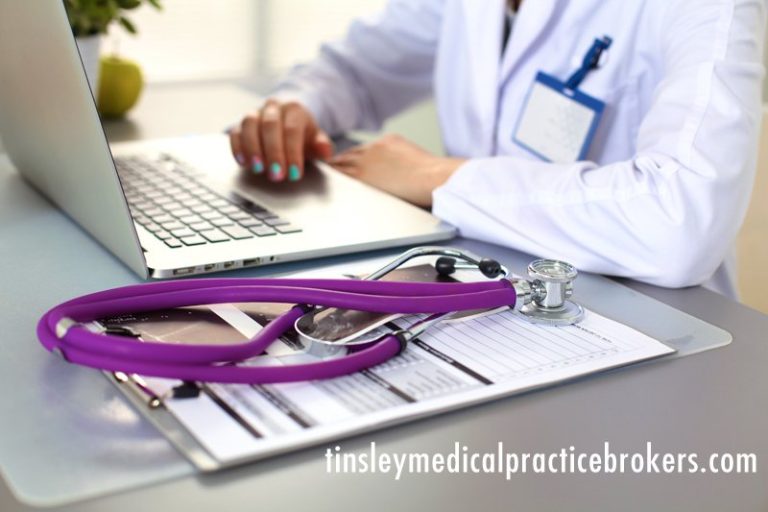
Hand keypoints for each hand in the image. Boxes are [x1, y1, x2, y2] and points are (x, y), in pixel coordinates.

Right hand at [229, 99, 333, 181]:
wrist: (289, 120)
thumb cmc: (303, 134)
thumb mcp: (316, 139)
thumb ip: (322, 145)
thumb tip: (325, 151)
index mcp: (294, 109)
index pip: (292, 129)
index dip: (293, 152)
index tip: (295, 174)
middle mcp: (273, 108)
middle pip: (270, 126)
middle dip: (273, 152)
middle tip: (277, 175)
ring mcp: (255, 114)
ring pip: (249, 125)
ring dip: (252, 148)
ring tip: (258, 169)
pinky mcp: (241, 124)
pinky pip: (235, 132)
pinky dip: (237, 147)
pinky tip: (243, 162)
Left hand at [328, 134, 464, 206]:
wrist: (432, 176)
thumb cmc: (431, 174)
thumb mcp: (414, 157)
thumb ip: (400, 160)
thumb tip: (398, 171)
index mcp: (389, 141)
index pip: (364, 149)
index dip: (354, 157)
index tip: (347, 162)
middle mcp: (374, 147)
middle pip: (350, 154)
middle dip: (340, 161)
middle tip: (328, 167)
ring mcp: (367, 161)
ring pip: (342, 163)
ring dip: (333, 169)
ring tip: (324, 174)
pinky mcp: (363, 175)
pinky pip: (342, 176)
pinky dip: (334, 177)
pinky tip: (327, 181)